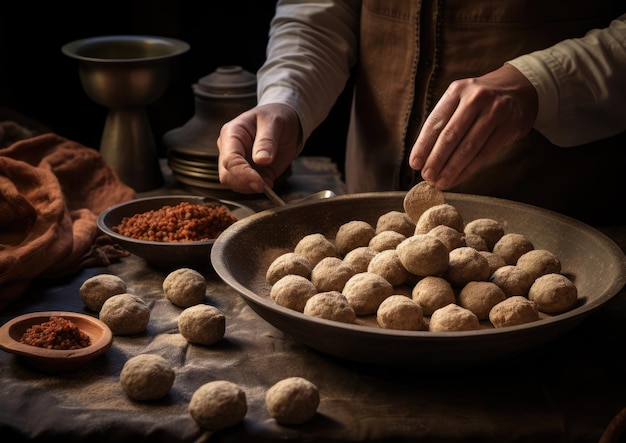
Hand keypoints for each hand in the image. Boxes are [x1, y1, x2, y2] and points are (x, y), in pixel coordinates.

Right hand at [217, 103, 301, 193]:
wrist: (283, 122)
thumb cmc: (275, 117)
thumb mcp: (273, 122)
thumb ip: (266, 141)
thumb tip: (261, 160)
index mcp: (231, 134)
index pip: (229, 160)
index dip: (243, 174)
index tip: (260, 183)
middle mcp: (230, 150)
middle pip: (227, 176)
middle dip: (245, 184)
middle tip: (264, 186)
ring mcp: (238, 163)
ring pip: (235, 184)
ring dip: (251, 188)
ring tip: (269, 179)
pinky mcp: (250, 174)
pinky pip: (249, 187)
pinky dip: (259, 188)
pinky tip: (270, 181)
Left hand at [409, 64, 537, 188]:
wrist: (519, 89)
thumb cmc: (479, 101)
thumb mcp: (460, 100)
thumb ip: (444, 123)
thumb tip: (423, 158)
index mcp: (457, 90)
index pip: (436, 121)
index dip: (423, 145)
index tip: (414, 164)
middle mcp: (476, 98)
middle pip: (451, 135)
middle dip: (436, 159)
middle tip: (427, 177)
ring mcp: (495, 111)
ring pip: (469, 146)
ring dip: (452, 168)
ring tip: (440, 182)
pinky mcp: (510, 126)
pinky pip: (485, 153)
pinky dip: (469, 169)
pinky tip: (457, 178)